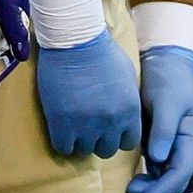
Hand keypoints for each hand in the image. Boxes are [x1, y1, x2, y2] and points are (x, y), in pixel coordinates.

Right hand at [35, 30, 140, 157]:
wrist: (76, 41)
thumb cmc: (104, 53)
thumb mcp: (127, 79)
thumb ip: (128, 103)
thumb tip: (125, 119)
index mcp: (130, 111)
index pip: (129, 142)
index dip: (119, 137)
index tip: (110, 129)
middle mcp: (111, 122)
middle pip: (107, 150)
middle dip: (99, 140)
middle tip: (90, 126)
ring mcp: (86, 126)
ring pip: (84, 151)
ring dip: (80, 140)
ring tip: (75, 124)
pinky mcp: (62, 124)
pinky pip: (63, 148)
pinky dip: (63, 140)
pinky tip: (62, 127)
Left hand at [128, 45, 192, 192]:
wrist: (165, 62)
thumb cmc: (169, 80)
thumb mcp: (167, 102)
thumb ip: (164, 130)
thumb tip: (157, 158)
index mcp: (192, 137)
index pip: (182, 171)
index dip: (164, 188)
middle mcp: (185, 145)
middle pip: (177, 178)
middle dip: (158, 190)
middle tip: (133, 191)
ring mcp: (174, 144)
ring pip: (167, 175)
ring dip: (152, 185)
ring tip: (132, 186)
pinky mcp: (162, 141)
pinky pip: (158, 166)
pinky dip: (149, 175)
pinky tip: (135, 175)